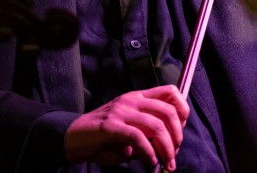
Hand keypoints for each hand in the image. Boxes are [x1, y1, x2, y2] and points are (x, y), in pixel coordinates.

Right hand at [64, 85, 188, 168]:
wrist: (73, 138)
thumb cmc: (103, 138)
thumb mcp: (129, 131)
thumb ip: (148, 135)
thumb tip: (167, 148)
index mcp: (137, 98)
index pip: (170, 92)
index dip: (183, 110)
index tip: (180, 131)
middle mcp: (131, 100)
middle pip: (168, 111)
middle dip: (177, 136)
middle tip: (173, 155)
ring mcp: (121, 111)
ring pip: (156, 126)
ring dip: (166, 148)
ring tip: (166, 163)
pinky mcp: (111, 126)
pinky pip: (138, 138)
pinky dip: (149, 153)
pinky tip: (150, 162)